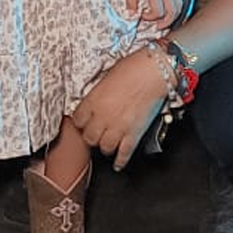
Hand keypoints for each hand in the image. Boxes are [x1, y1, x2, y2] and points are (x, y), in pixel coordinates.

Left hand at [71, 49, 163, 169]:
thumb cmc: (132, 68)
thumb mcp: (106, 77)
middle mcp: (102, 117)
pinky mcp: (134, 134)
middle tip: (95, 133)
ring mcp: (118, 127)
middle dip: (91, 136)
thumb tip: (96, 100)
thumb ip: (98, 93)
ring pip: (105, 148)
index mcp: (93, 100)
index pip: (77, 120)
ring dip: (105, 146)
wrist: (154, 72)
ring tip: (107, 143)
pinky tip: (118, 165)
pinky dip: (120, 161)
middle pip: (89, 138)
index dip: (80, 122)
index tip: (83, 122)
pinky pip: (124, 154)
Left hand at [127, 0, 182, 28]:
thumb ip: (131, 0)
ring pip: (179, 6)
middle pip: (173, 13)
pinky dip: (175, 6)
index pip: (157, 13)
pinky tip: (167, 5)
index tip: (142, 15)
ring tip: (164, 19)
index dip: (150, 18)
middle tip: (158, 26)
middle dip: (166, 22)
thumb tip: (131, 13)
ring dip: (173, 16)